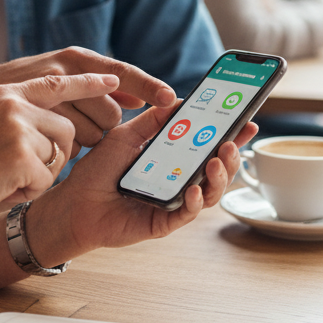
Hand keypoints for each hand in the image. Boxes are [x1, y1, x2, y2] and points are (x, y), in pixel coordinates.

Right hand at [0, 73, 119, 224]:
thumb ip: (18, 115)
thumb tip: (60, 121)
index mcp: (5, 93)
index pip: (57, 82)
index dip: (88, 83)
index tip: (113, 82)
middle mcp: (14, 103)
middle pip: (68, 127)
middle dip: (57, 153)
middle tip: (20, 168)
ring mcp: (18, 127)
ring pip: (60, 154)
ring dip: (40, 173)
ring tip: (4, 176)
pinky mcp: (22, 154)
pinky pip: (48, 177)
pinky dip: (29, 189)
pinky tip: (2, 186)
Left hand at [23, 100, 257, 265]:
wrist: (73, 203)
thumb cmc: (98, 170)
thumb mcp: (126, 136)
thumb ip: (153, 121)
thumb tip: (179, 100)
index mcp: (174, 159)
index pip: (210, 146)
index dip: (233, 135)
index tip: (249, 122)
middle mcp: (179, 181)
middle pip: (219, 170)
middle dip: (232, 156)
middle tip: (232, 143)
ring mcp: (174, 202)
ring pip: (210, 194)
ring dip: (219, 177)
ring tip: (217, 161)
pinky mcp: (164, 222)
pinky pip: (187, 214)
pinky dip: (194, 202)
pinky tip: (194, 190)